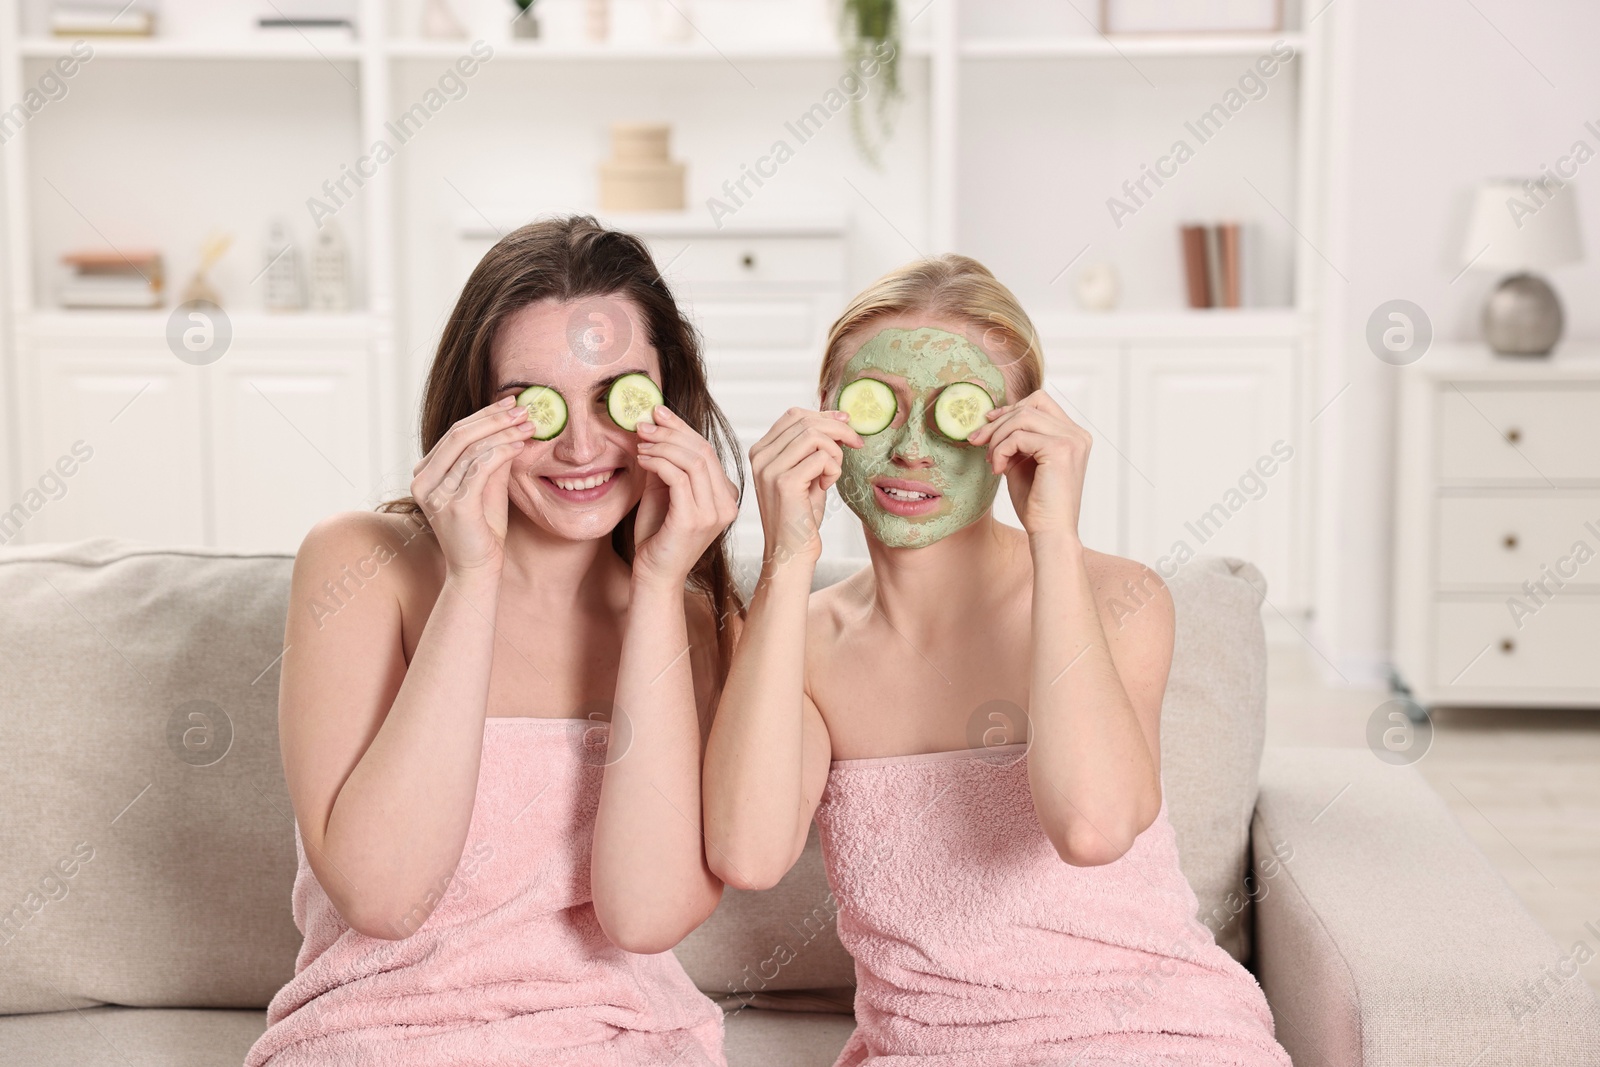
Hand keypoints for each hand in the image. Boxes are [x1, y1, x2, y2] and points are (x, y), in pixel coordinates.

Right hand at [411, 396, 536, 578]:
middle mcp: (423, 480)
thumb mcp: (487, 485)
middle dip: (495, 418)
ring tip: (529, 426)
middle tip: (523, 409)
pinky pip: (480, 468)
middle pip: (460, 434)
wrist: (478, 569)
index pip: (455, 433)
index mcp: (425, 473)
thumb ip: (491, 457)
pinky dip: (502, 452)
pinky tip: (520, 446)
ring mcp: (435, 493)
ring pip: (471, 448)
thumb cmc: (483, 529)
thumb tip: (510, 425)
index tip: (511, 403)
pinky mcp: (453, 505)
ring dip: (504, 433)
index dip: (484, 415)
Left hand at [631, 406, 740, 586]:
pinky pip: (678, 477)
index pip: (707, 450)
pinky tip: (642, 460)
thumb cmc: (657, 537)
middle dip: (670, 432)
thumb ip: (666, 464)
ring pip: (692, 460)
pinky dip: (657, 462)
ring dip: (661, 445)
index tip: (658, 413)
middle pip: (702, 451)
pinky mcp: (695, 520)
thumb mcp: (664, 492)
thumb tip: (654, 429)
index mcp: (724, 495)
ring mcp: (714, 513)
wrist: (654, 576)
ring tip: (640, 442)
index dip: (682, 427)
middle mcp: (727, 503)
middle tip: (644, 424)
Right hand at [747, 408, 862, 567]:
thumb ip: (813, 446)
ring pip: (815, 436)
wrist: (790, 552)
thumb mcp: (806, 473)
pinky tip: (826, 486)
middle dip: (838, 429)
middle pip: (806, 421)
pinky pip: (821, 458)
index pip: (794, 415)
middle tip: (856, 444)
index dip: (824, 415)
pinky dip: (833, 470)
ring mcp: (769, 469)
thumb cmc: (801, 515)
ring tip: (832, 474)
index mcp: (761, 451)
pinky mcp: (784, 483)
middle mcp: (760, 457)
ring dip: (835, 453)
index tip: (847, 425)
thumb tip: (839, 417)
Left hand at [964, 390, 1089, 541]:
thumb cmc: (1037, 504)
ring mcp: (1071, 440)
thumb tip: (993, 420)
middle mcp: (1077, 434)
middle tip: (977, 441)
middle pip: (1030, 405)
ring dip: (998, 437)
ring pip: (1023, 417)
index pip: (1040, 402)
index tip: (987, 423)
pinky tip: (998, 470)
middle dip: (999, 421)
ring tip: (991, 461)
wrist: (1049, 533)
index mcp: (1073, 435)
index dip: (1011, 408)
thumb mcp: (1023, 463)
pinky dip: (1001, 450)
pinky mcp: (1060, 449)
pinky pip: (1019, 436)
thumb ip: (1016, 440)